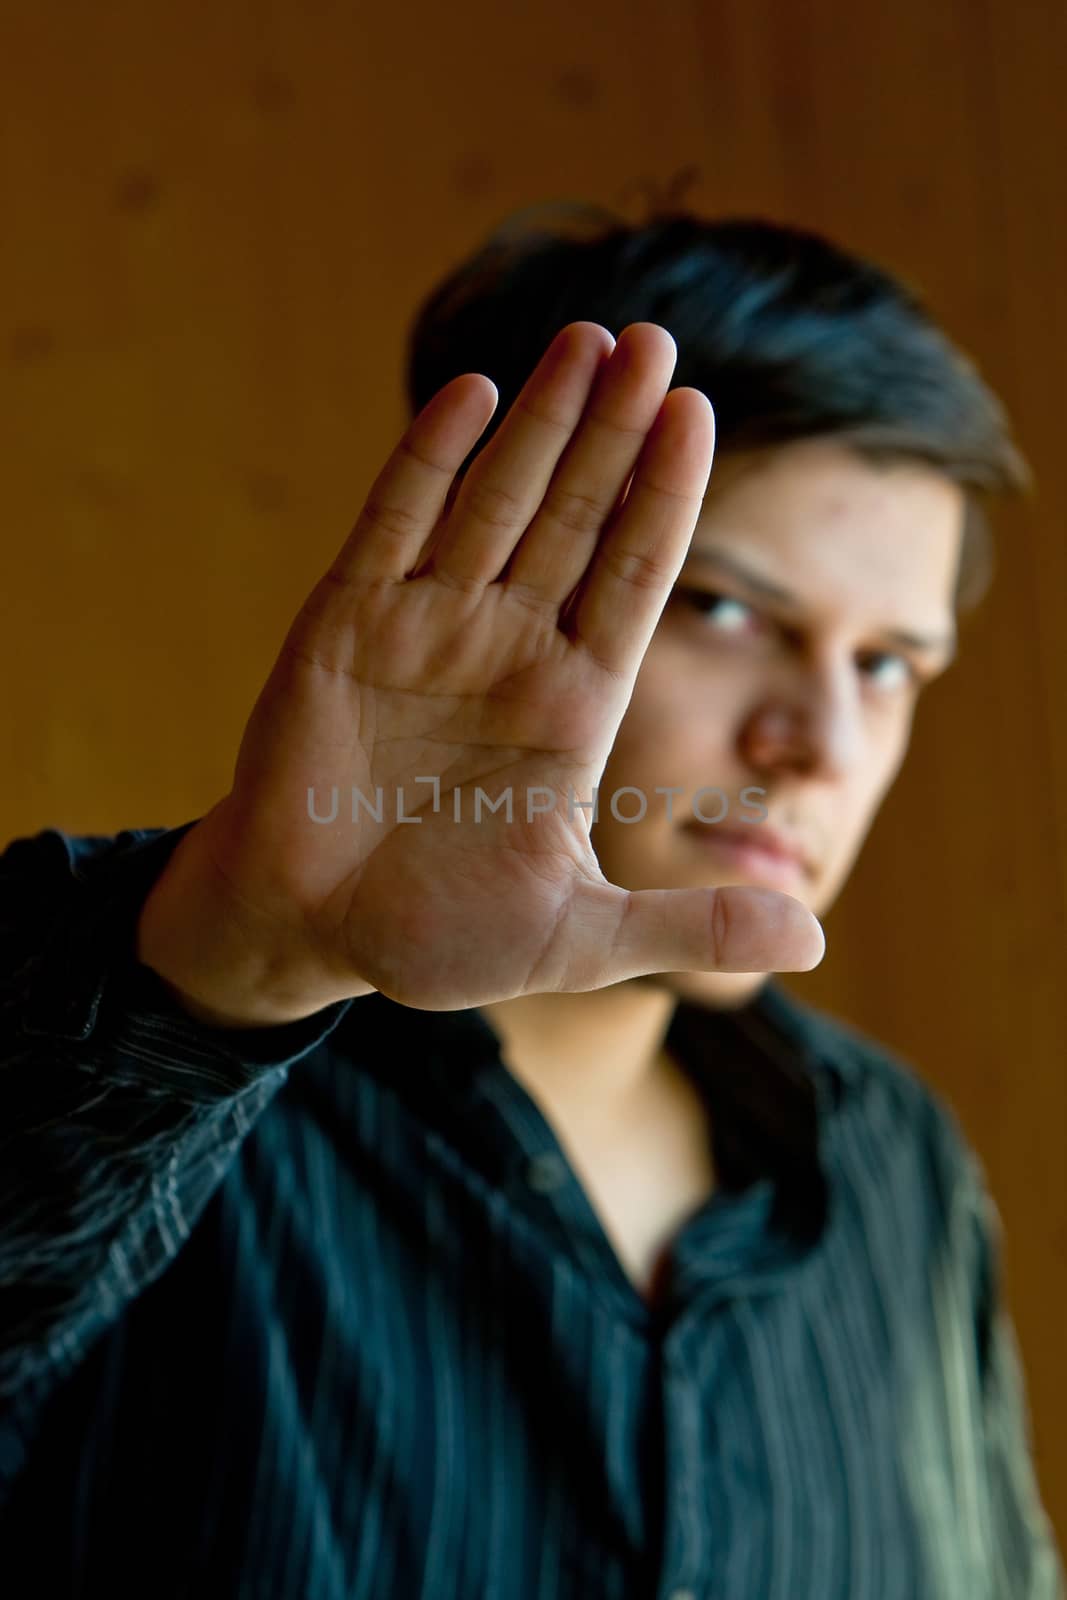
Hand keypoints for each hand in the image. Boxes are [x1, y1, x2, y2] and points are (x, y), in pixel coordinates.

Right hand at [188, 321, 823, 1010]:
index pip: (636, 578)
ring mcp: (430, 625)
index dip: (666, 496)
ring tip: (587, 341)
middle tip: (654, 339)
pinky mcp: (349, 622)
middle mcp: (510, 648)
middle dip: (614, 429)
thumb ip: (687, 928)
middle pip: (577, 516)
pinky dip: (430, 458)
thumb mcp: (578, 940)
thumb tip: (812, 943)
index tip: (697, 413)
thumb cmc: (438, 935)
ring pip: (497, 499)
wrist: (309, 928)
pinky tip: (476, 393)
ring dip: (541, 421)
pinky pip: (395, 522)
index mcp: (572, 706)